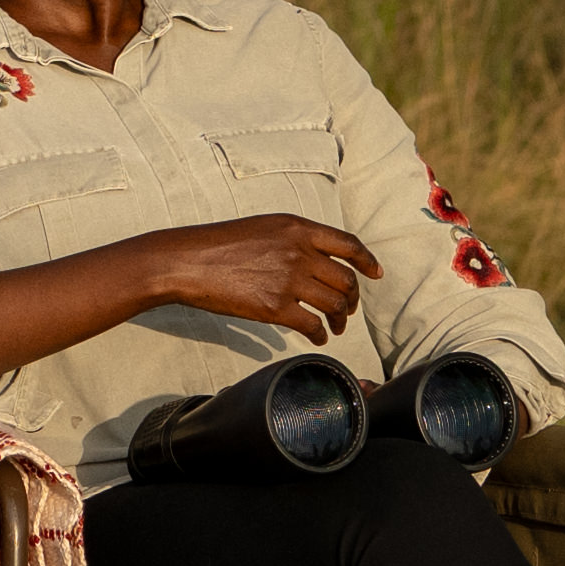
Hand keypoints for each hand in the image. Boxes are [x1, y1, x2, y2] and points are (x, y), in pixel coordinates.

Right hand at [161, 214, 375, 343]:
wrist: (188, 262)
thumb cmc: (219, 245)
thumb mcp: (263, 228)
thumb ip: (293, 240)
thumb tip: (316, 261)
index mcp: (297, 228)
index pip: (348, 245)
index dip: (367, 261)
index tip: (376, 274)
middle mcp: (299, 252)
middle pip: (346, 279)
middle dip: (353, 298)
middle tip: (348, 309)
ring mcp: (288, 280)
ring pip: (334, 304)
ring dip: (340, 319)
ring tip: (335, 327)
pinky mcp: (275, 307)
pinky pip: (313, 324)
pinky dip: (321, 334)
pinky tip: (318, 337)